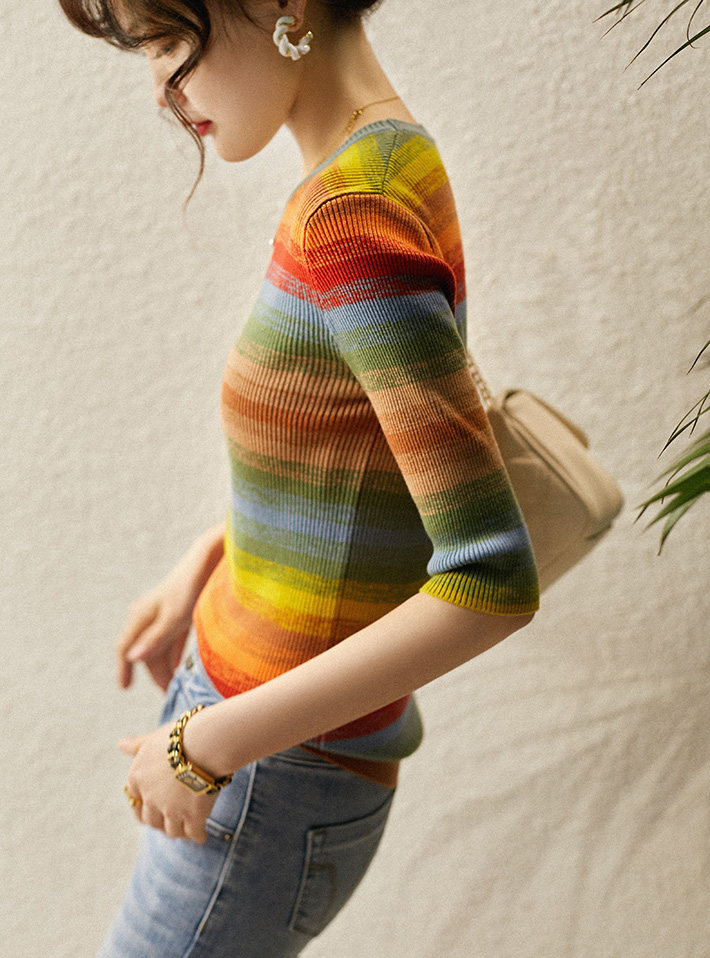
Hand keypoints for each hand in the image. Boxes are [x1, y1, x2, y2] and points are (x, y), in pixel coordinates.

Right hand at [116, 524, 224, 689]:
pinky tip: (181, 667)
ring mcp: (165, 613)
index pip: (125, 647)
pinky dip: (176, 654)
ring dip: (165, 665)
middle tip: (165, 694)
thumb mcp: (175, 616)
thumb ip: (156, 638)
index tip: (125, 688)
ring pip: (160, 646)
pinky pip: (173, 639)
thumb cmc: (192, 586)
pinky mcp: (182, 612)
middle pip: (146, 650)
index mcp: (141, 616)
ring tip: (173, 685)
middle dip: (153, 672)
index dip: (124, 668)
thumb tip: (133, 658)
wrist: (211, 558)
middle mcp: (150, 615)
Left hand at [119, 723, 217, 842]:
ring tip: (187, 829)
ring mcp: (170, 810)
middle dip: (160, 822)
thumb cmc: (181, 736)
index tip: (154, 806)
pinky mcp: (192, 816)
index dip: (145, 806)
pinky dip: (197, 835)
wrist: (205, 742)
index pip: (136, 801)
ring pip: (171, 830)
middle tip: (171, 820)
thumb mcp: (154, 739)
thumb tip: (120, 744)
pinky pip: (193, 833)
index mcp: (137, 778)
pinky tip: (202, 834)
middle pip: (151, 820)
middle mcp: (150, 798)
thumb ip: (137, 745)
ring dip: (178, 830)